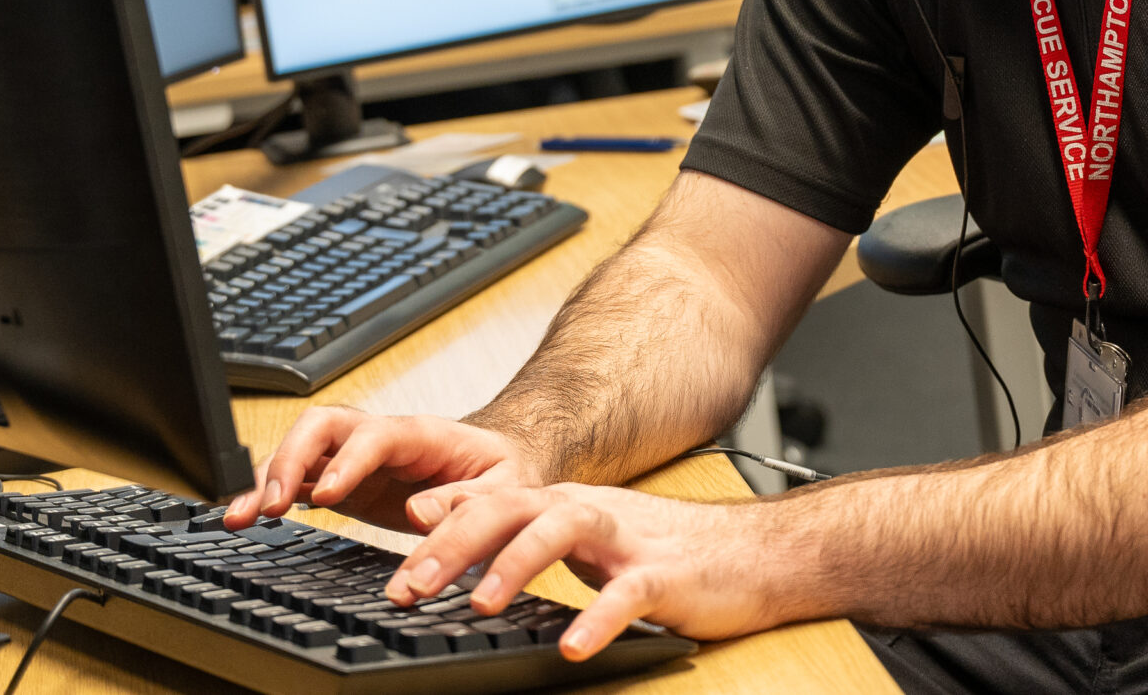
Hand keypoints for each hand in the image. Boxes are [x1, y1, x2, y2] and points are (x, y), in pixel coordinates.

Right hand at [228, 407, 541, 531]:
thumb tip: (421, 513)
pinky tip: (245, 518)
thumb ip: (469, 500)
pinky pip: (298, 479)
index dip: (349, 461)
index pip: (376, 434)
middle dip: (291, 459)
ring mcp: (356, 457)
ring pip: (300, 449)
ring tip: (242, 516)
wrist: (497, 466)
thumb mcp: (505, 488)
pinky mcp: (342, 480)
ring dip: (267, 478)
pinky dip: (268, 496)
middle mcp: (379, 438)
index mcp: (421, 434)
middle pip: (323, 426)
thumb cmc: (502, 473)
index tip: (330, 493)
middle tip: (274, 504)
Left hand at [388, 481, 794, 657]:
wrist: (753, 554)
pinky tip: (573, 648)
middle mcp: (590, 511)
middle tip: (410, 585)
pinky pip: (627, 594)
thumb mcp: (584, 536)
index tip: (394, 552)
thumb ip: (524, 532)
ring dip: (516, 563)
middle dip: (456, 544)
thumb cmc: (664, 552)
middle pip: (512, 508)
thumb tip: (450, 538)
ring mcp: (628, 540)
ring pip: (562, 530)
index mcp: (564, 504)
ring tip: (480, 604)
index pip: (490, 500)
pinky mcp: (664, 575)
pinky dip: (598, 619)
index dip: (440, 522)